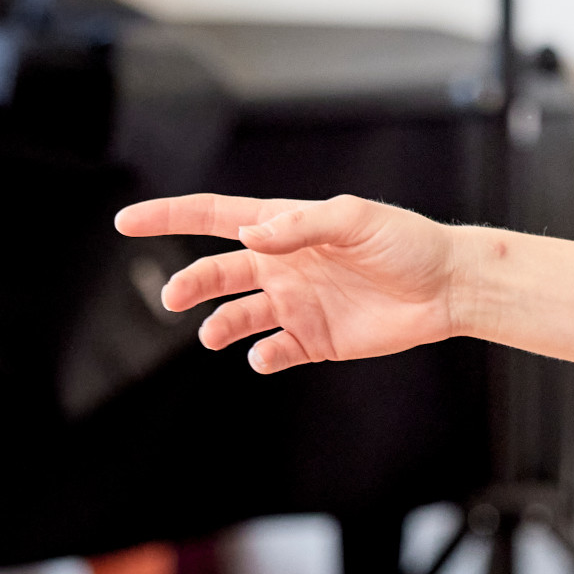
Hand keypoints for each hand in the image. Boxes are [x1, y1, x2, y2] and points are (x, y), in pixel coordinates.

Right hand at [116, 193, 459, 374]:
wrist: (448, 287)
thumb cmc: (407, 242)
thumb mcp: (356, 219)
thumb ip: (301, 225)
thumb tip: (252, 236)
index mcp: (285, 229)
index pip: (215, 218)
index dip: (170, 217)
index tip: (126, 222)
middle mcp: (283, 266)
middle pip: (218, 272)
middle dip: (190, 283)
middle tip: (173, 297)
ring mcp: (297, 304)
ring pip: (238, 316)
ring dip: (219, 325)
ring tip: (215, 334)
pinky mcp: (316, 340)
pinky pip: (274, 350)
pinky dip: (261, 356)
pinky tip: (262, 355)